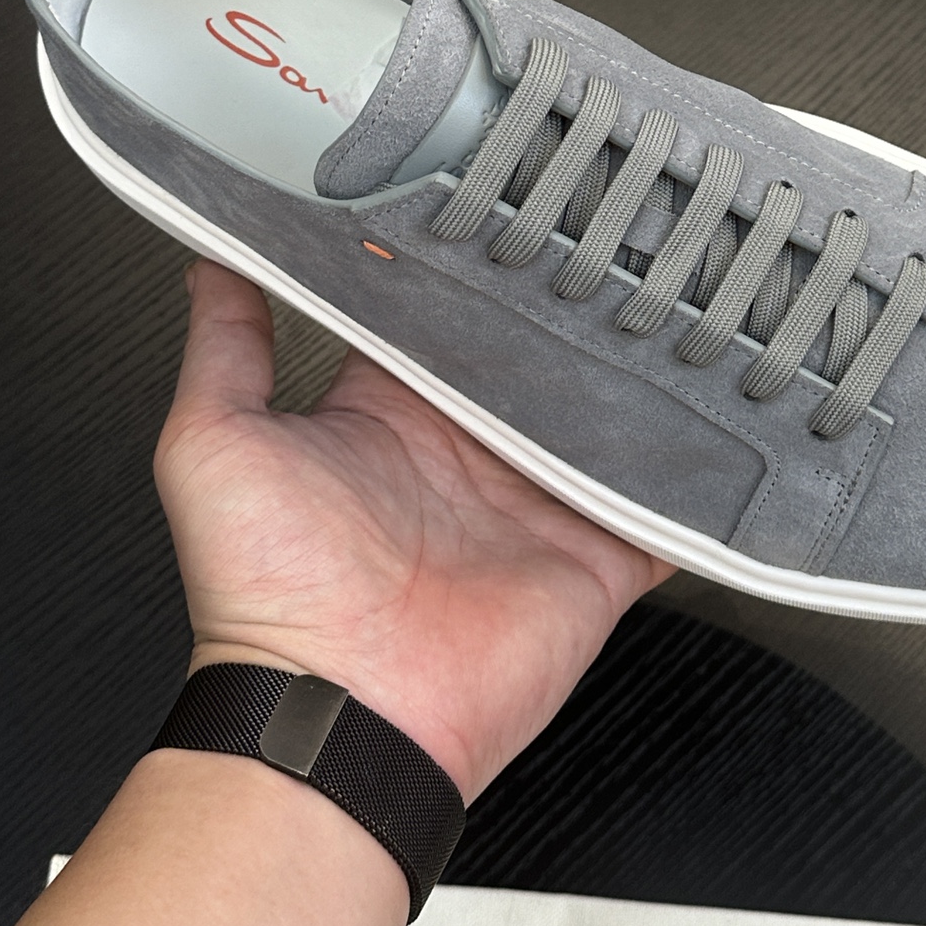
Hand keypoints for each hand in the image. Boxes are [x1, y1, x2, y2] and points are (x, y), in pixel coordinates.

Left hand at [156, 260, 673, 800]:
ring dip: (632, 377)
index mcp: (389, 416)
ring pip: (604, 419)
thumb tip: (210, 262)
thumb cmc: (265, 597)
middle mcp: (467, 452)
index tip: (493, 207)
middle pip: (533, 360)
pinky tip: (715, 420)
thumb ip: (225, 347)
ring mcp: (534, 506)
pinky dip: (690, 478)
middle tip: (601, 242)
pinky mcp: (592, 558)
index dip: (464, 269)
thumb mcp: (213, 443)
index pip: (436, 320)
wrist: (337, 718)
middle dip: (563, 311)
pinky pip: (660, 509)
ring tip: (669, 308)